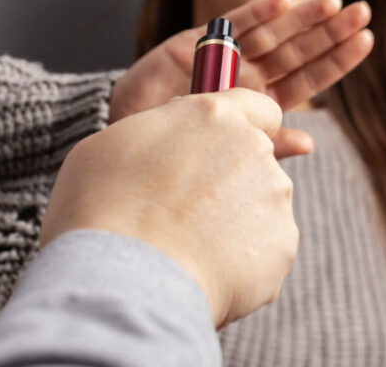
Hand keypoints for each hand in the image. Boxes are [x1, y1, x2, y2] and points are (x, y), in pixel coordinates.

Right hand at [40, 88, 299, 329]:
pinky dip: (241, 262)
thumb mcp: (112, 145)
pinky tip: (201, 270)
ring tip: (185, 247)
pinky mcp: (283, 245)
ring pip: (260, 206)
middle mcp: (252, 148)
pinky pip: (264, 250)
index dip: (243, 126)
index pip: (256, 105)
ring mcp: (273, 196)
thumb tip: (168, 144)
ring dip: (234, 222)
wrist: (124, 280)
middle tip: (183, 211)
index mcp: (210, 114)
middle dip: (230, 181)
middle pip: (256, 159)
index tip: (222, 148)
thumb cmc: (102, 208)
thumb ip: (158, 133)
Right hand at [109, 0, 373, 156]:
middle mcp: (248, 76)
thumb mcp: (229, 148)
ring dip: (302, 18)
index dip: (336, 59)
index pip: (308, 79)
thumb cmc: (177, 147)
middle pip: (297, 51)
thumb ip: (268, 144)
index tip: (365, 41)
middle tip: (363, 12)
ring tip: (333, 2)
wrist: (126, 135)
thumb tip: (310, 142)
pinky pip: (232, 25)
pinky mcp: (197, 42)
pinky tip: (283, 0)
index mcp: (261, 103)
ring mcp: (224, 57)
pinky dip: (257, 12)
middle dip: (329, 31)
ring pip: (271, 33)